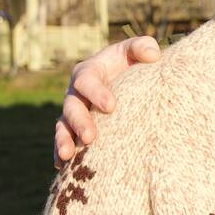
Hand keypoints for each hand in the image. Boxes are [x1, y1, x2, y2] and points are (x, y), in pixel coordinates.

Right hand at [55, 36, 159, 166]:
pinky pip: (64, 140)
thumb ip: (143, 47)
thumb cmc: (130, 62)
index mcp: (88, 72)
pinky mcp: (75, 129)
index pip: (87, 81)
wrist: (126, 79)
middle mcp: (76, 93)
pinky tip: (62, 168)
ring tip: (68, 156)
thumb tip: (154, 55)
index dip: (96, 93)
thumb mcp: (135, 51)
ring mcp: (74, 112)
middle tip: (90, 137)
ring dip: (64, 140)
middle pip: (72, 107)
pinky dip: (60, 152)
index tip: (111, 106)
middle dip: (79, 122)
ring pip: (63, 126)